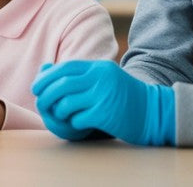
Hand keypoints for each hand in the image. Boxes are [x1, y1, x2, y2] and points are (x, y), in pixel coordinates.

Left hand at [31, 60, 175, 145]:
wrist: (156, 113)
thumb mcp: (104, 79)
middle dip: (46, 94)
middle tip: (40, 103)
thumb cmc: (126, 96)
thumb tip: (45, 69)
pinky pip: (78, 118)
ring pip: (67, 102)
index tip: (36, 87)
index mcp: (100, 68)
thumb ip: (79, 74)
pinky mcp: (107, 115)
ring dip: (59, 111)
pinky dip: (73, 122)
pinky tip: (78, 124)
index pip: (65, 68)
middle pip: (62, 84)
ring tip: (62, 115)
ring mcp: (104, 96)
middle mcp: (101, 78)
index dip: (47, 77)